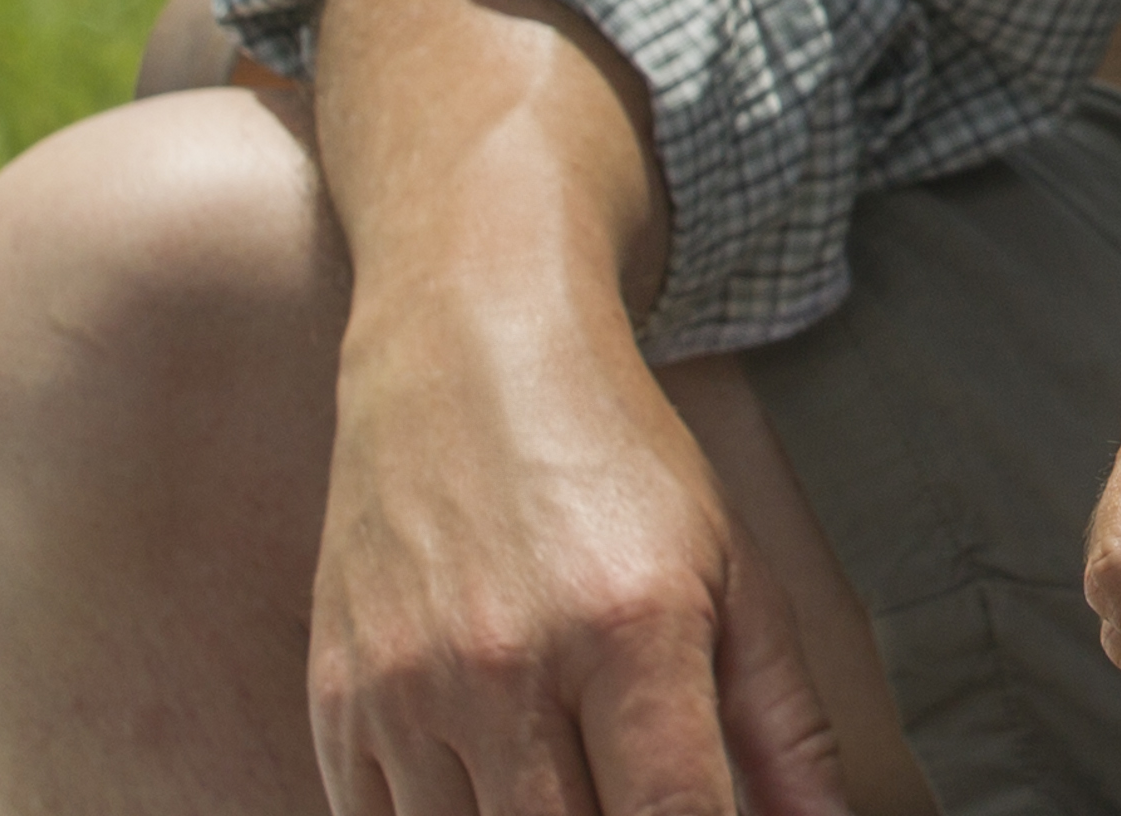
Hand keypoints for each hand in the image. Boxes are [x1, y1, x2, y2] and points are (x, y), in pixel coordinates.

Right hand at [310, 264, 857, 815]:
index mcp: (631, 626)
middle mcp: (510, 662)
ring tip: (568, 781)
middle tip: (632, 794)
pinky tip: (495, 788)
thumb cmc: (614, 462)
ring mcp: (407, 687)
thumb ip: (784, 724)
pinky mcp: (336, 700)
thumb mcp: (730, 567)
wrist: (466, 348)